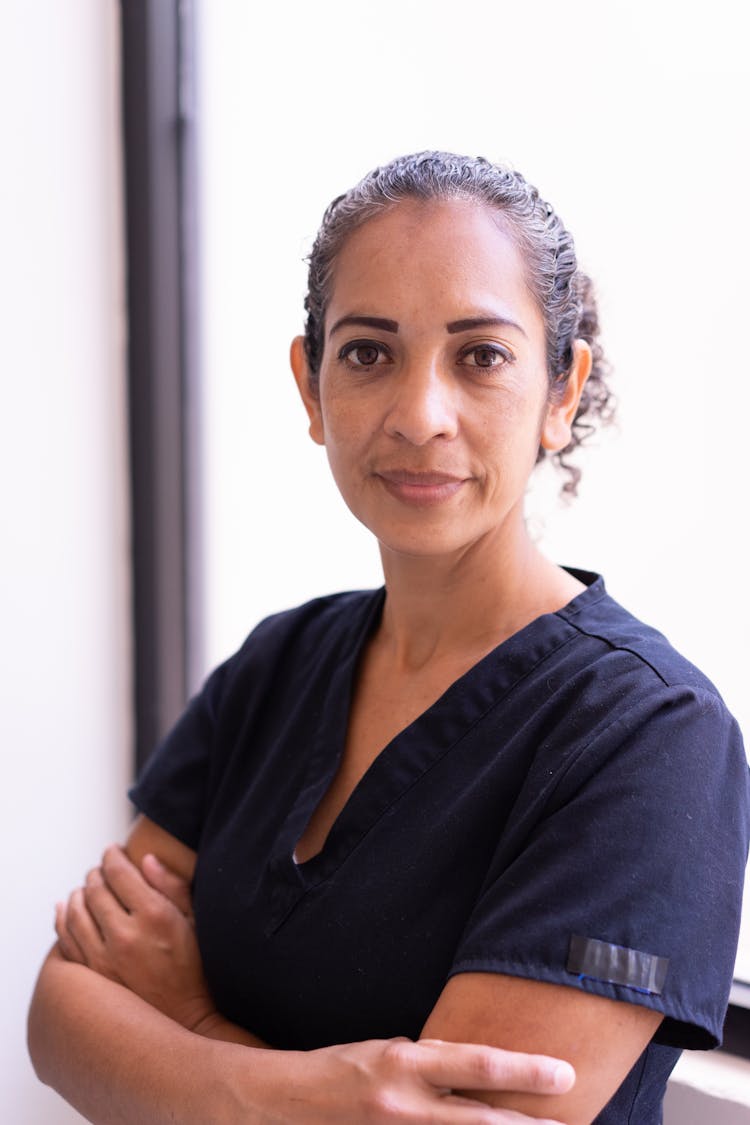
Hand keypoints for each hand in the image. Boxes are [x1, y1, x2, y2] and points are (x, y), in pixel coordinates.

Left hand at [55, 845, 216, 1032]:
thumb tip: (146, 860)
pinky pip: (66, 939)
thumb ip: (172, 886)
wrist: (185, 1019)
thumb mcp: (195, 920)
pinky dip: (63, 919)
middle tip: (102, 869)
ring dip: (78, 893)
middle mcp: (125, 935)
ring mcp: (104, 958)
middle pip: (95, 888)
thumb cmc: (196, 968)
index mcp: (154, 915)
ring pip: (75, 911)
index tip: (114, 851)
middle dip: (96, 873)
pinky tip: (67, 909)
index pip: (119, 872)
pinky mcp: (92, 977)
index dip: (113, 856)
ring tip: (86, 888)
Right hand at [266, 1037, 574, 1123]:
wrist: (281, 1104)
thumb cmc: (340, 1069)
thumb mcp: (386, 1051)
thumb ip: (432, 1063)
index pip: (476, 1065)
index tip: (566, 1075)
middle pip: (481, 1123)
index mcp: (402, 1064)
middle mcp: (402, 1105)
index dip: (524, 1071)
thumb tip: (480, 1072)